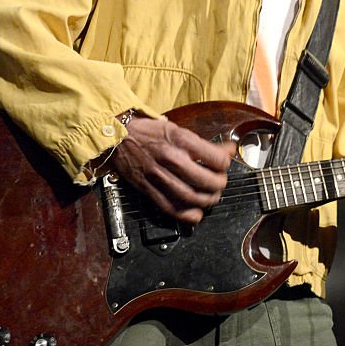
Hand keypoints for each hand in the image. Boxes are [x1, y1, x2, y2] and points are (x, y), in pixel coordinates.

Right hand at [110, 116, 233, 224]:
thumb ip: (204, 144)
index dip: (225, 164)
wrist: (117, 136)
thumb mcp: (179, 129)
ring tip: (210, 196)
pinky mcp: (148, 190)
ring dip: (207, 201)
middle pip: (208, 182)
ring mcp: (159, 176)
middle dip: (220, 185)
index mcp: (181, 141)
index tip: (224, 164)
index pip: (217, 160)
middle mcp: (171, 159)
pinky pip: (172, 209)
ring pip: (193, 198)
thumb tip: (228, 150)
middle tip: (220, 183)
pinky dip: (188, 215)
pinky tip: (196, 212)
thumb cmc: (148, 131)